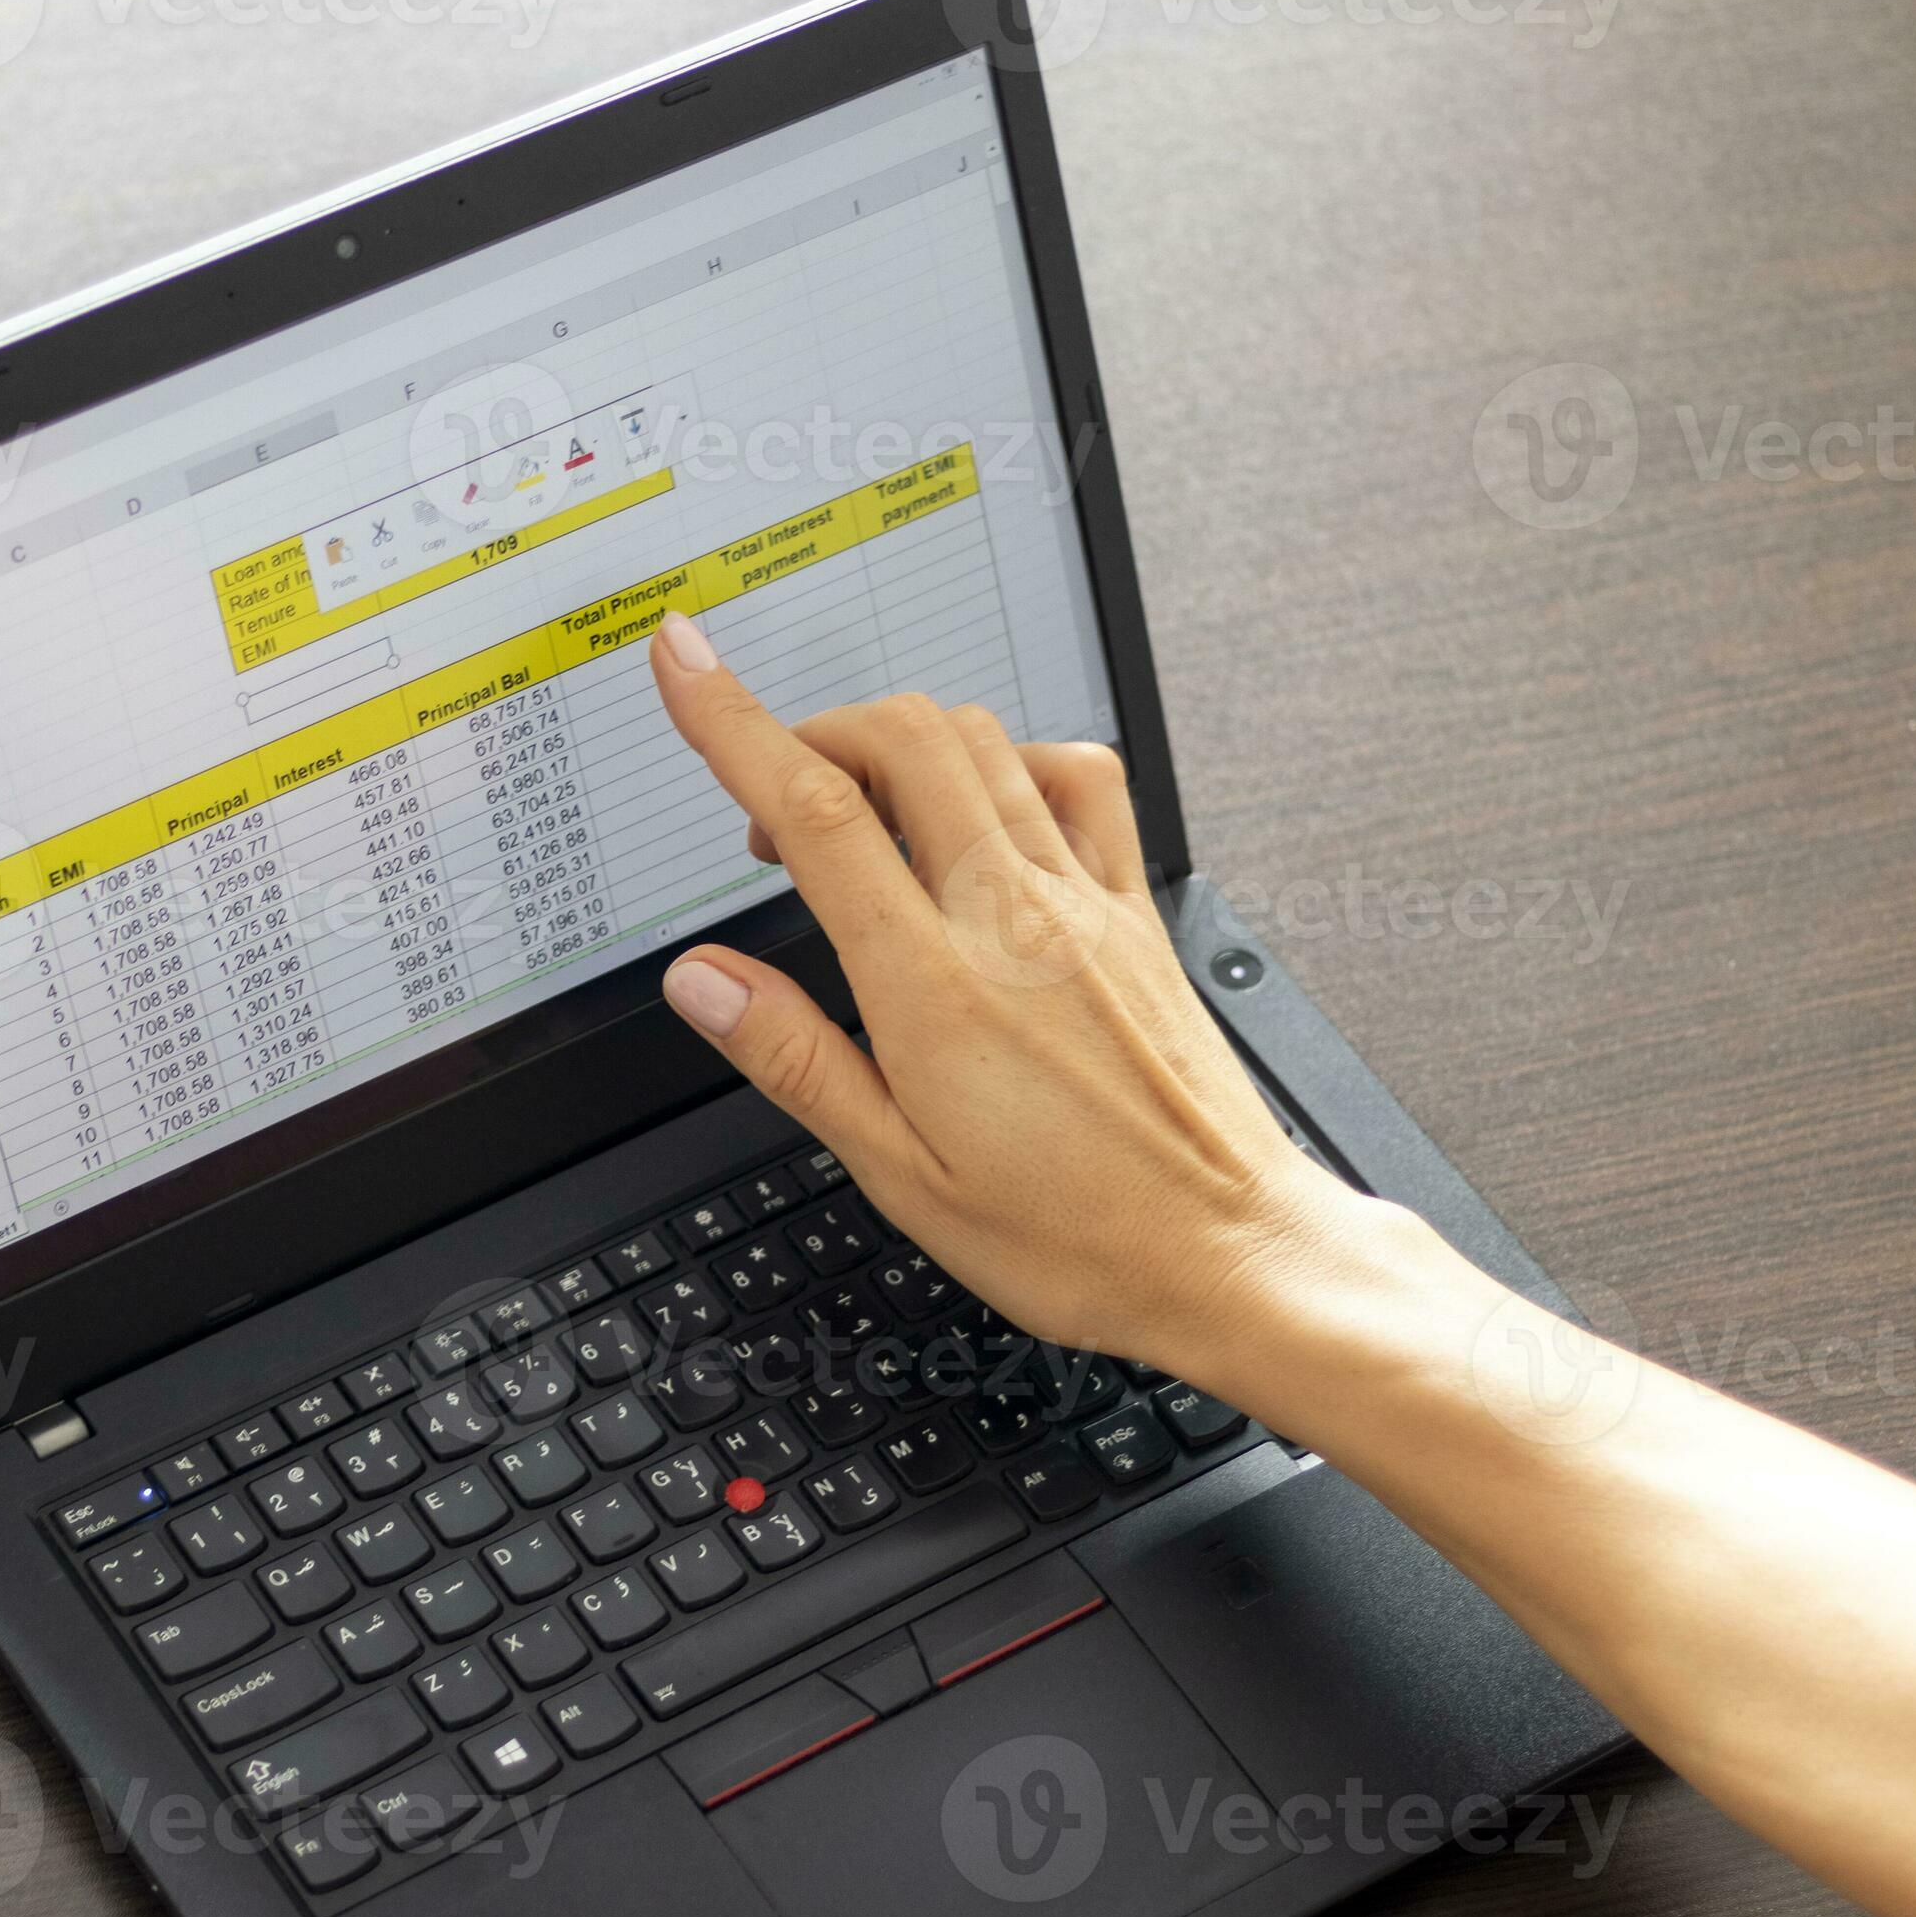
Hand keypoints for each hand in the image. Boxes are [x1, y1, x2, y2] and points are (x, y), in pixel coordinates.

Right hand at [646, 609, 1392, 1382]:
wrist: (1229, 1252)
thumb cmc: (1074, 1236)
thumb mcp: (901, 1174)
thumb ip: (795, 1058)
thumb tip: (702, 981)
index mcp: (936, 987)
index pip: (815, 813)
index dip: (734, 722)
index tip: (686, 664)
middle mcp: (1014, 919)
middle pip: (900, 741)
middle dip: (813, 731)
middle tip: (769, 800)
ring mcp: (1086, 902)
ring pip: (982, 742)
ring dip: (899, 740)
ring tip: (860, 807)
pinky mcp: (1138, 909)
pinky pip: (1082, 778)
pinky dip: (1014, 756)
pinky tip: (989, 801)